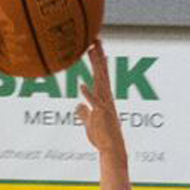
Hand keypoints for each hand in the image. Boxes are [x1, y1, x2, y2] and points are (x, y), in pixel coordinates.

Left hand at [76, 42, 124, 159]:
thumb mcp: (90, 122)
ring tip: (92, 51)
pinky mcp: (101, 115)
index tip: (93, 45)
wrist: (111, 150)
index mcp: (103, 98)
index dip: (96, 59)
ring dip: (96, 66)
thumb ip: (84, 113)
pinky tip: (81, 85)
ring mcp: (104, 105)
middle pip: (101, 72)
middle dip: (97, 55)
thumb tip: (78, 106)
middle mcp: (106, 98)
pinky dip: (88, 94)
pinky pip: (94, 103)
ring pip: (100, 81)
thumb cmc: (101, 138)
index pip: (99, 74)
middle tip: (95, 38)